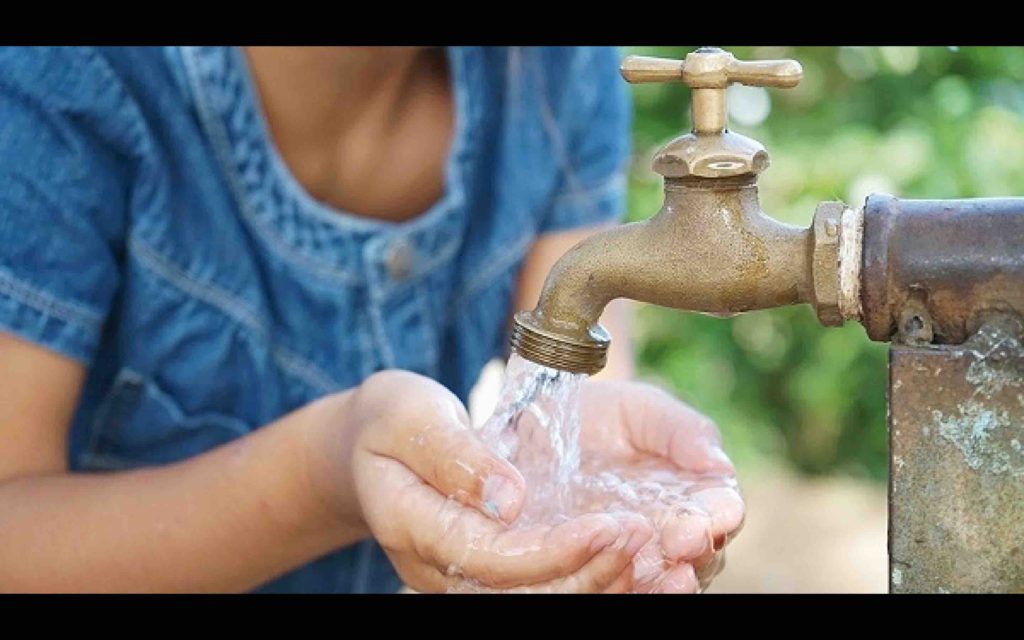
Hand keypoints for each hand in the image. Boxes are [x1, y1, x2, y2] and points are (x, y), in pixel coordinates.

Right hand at [336, 370, 653, 592]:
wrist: (367, 448)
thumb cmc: (390, 421)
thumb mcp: (411, 416)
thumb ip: (455, 456)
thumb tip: (509, 498)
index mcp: (414, 527)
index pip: (492, 558)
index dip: (555, 551)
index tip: (610, 525)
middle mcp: (437, 568)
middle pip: (521, 594)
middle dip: (590, 572)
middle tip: (644, 534)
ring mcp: (460, 577)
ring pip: (537, 600)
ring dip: (597, 582)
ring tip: (651, 552)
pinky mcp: (485, 571)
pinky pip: (541, 588)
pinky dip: (589, 577)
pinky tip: (631, 560)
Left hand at [573, 380, 744, 592]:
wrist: (539, 424)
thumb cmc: (602, 413)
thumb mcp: (641, 409)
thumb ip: (682, 431)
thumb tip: (719, 464)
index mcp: (696, 492)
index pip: (720, 510)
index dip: (719, 516)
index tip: (709, 517)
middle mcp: (674, 530)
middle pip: (700, 553)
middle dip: (695, 550)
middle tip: (681, 542)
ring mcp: (637, 553)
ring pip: (664, 578)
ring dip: (666, 581)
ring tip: (666, 572)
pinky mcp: (596, 567)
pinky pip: (616, 588)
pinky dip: (624, 588)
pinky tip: (623, 581)